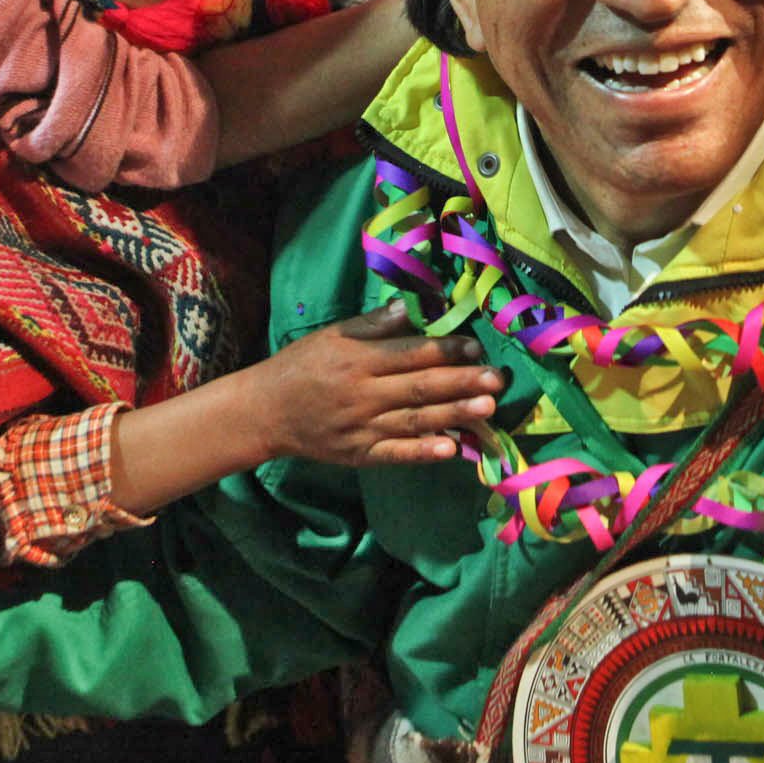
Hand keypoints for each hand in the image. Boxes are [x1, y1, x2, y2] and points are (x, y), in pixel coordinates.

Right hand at [240, 303, 504, 465]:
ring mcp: (362, 428)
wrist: (265, 411)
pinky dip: (423, 452)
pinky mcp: (359, 455)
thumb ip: (371, 324)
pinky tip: (452, 449)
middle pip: (419, 386)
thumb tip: (409, 307)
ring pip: (415, 420)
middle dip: (461, 382)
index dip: (446, 350)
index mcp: (357, 359)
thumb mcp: (332, 335)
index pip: (410, 353)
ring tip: (487, 409)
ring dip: (453, 415)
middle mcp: (362, 393)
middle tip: (497, 380)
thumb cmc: (303, 365)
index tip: (478, 347)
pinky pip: (395, 454)